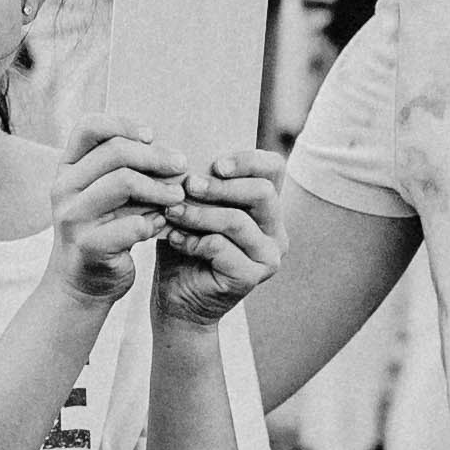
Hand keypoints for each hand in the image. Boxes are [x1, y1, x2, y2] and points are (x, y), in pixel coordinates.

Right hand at [46, 131, 188, 307]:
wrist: (82, 285)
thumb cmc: (103, 232)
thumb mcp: (106, 196)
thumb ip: (123, 171)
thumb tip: (169, 151)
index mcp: (67, 168)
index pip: (89, 127)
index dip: (123, 124)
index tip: (152, 135)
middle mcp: (63, 188)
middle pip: (116, 152)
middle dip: (156, 157)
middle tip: (182, 165)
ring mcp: (73, 217)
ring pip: (124, 182)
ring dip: (160, 188)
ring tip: (179, 197)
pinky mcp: (88, 245)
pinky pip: (132, 224)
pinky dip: (154, 222)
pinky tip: (161, 225)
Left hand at [153, 149, 283, 325]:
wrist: (177, 299)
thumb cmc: (184, 247)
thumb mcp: (193, 208)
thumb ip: (199, 184)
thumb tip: (183, 150)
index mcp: (267, 207)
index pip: (274, 169)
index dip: (248, 160)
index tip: (215, 164)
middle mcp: (276, 230)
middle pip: (262, 192)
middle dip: (221, 186)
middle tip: (188, 184)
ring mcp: (268, 256)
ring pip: (238, 221)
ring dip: (200, 213)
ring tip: (172, 211)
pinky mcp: (252, 276)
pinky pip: (222, 248)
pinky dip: (193, 240)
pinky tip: (173, 238)